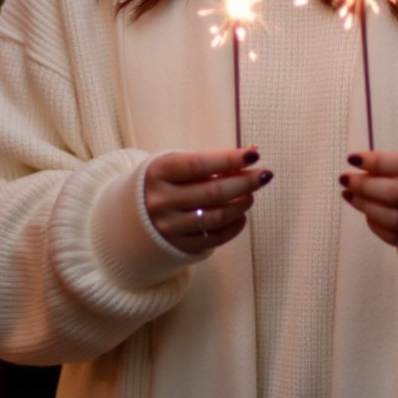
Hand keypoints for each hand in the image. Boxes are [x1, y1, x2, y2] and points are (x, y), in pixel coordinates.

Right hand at [144, 146, 272, 254]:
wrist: (133, 216)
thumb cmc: (165, 181)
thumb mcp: (176, 163)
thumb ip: (211, 160)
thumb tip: (251, 152)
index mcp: (159, 172)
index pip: (199, 164)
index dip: (229, 159)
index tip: (254, 153)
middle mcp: (161, 200)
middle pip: (212, 192)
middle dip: (244, 182)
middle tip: (264, 175)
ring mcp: (169, 226)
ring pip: (215, 217)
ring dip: (240, 205)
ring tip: (251, 195)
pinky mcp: (178, 245)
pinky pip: (214, 238)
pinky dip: (233, 226)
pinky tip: (242, 215)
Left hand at [339, 151, 397, 258]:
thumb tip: (370, 170)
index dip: (378, 161)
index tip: (353, 158)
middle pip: (397, 193)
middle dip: (365, 185)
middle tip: (344, 178)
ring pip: (395, 219)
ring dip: (366, 206)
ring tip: (349, 195)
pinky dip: (378, 227)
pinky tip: (367, 214)